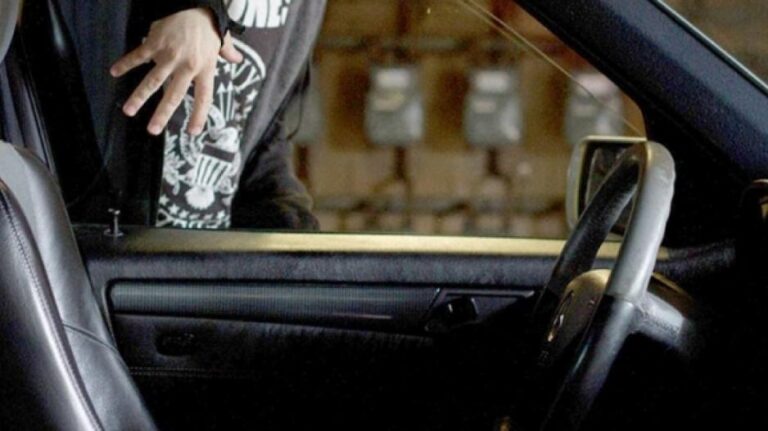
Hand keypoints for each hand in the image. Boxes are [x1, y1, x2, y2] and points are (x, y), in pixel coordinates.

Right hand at [110, 8, 243, 135]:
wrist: (195, 2)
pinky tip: (115, 72)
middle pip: (173, 95)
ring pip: (152, 80)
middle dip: (162, 114)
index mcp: (205, 68)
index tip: (192, 132)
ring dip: (139, 97)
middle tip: (152, 130)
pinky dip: (126, 64)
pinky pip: (138, 56)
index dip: (198, 115)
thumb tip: (237, 60)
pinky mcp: (155, 43)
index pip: (203, 97)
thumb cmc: (209, 22)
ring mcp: (169, 55)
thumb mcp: (222, 39)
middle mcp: (187, 65)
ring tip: (128, 111)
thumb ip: (228, 52)